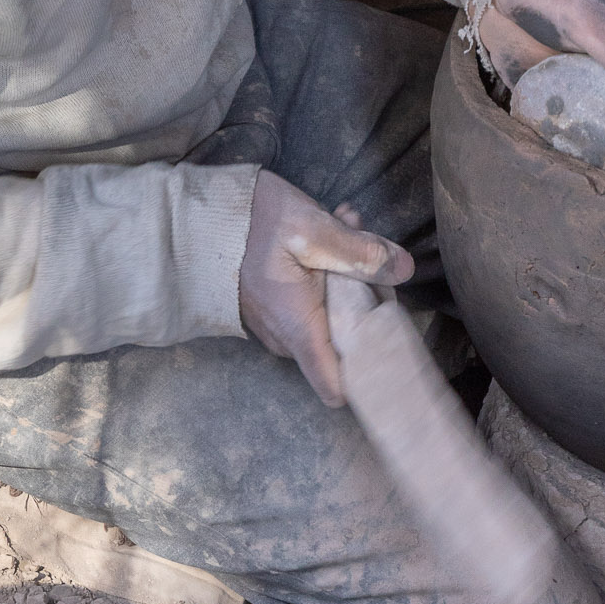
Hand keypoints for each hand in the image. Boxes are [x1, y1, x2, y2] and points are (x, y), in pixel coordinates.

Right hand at [239, 172, 412, 407]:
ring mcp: (278, 327)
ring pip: (332, 320)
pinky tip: (328, 235)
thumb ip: (360, 253)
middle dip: (366, 301)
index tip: (387, 334)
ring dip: (348, 280)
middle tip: (366, 250)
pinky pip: (312, 306)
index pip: (338, 388)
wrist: (201, 215)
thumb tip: (403, 269)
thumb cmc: (253, 223)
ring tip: (346, 228)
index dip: (368, 372)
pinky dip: (327, 277)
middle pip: (345, 346)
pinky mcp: (273, 311)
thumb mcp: (313, 229)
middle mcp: (287, 339)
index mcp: (300, 330)